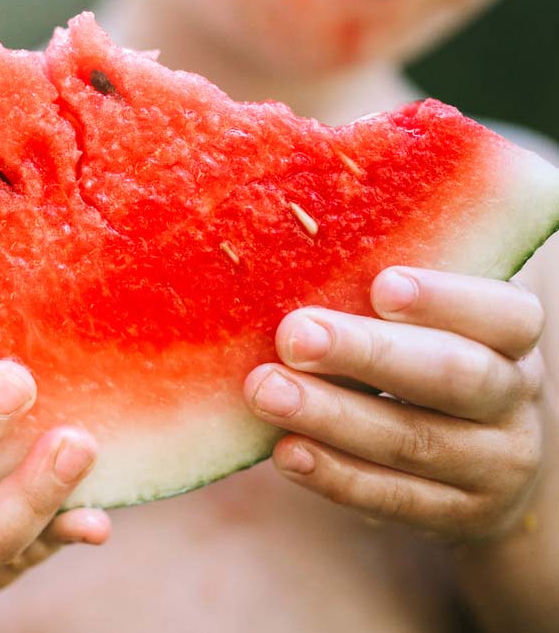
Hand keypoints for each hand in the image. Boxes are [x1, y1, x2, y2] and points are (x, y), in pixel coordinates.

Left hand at [245, 267, 546, 540]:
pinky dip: (335, 474)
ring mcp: (495, 464)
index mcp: (511, 337)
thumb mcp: (431, 325)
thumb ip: (384, 302)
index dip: (446, 299)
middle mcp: (514, 399)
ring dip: (332, 416)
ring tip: (266, 392)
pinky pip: (395, 497)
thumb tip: (293, 266)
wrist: (484, 463)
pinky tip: (286, 452)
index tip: (381, 285)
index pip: (504, 314)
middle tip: (294, 336)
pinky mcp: (461, 515)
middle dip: (367, 353)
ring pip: (413, 440)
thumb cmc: (428, 360)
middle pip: (453, 375)